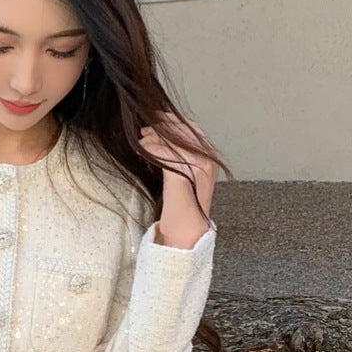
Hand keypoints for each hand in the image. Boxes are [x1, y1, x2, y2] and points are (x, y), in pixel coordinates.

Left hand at [139, 113, 217, 247]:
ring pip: (172, 140)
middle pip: (183, 131)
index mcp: (210, 160)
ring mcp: (197, 168)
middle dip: (162, 127)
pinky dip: (151, 148)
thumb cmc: (182, 208)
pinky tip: (142, 150)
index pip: (193, 129)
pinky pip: (164, 154)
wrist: (186, 233)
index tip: (158, 119)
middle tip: (146, 129)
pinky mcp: (183, 175)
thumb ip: (182, 160)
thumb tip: (165, 141)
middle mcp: (207, 161)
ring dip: (154, 137)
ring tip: (142, 139)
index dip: (173, 122)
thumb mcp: (185, 178)